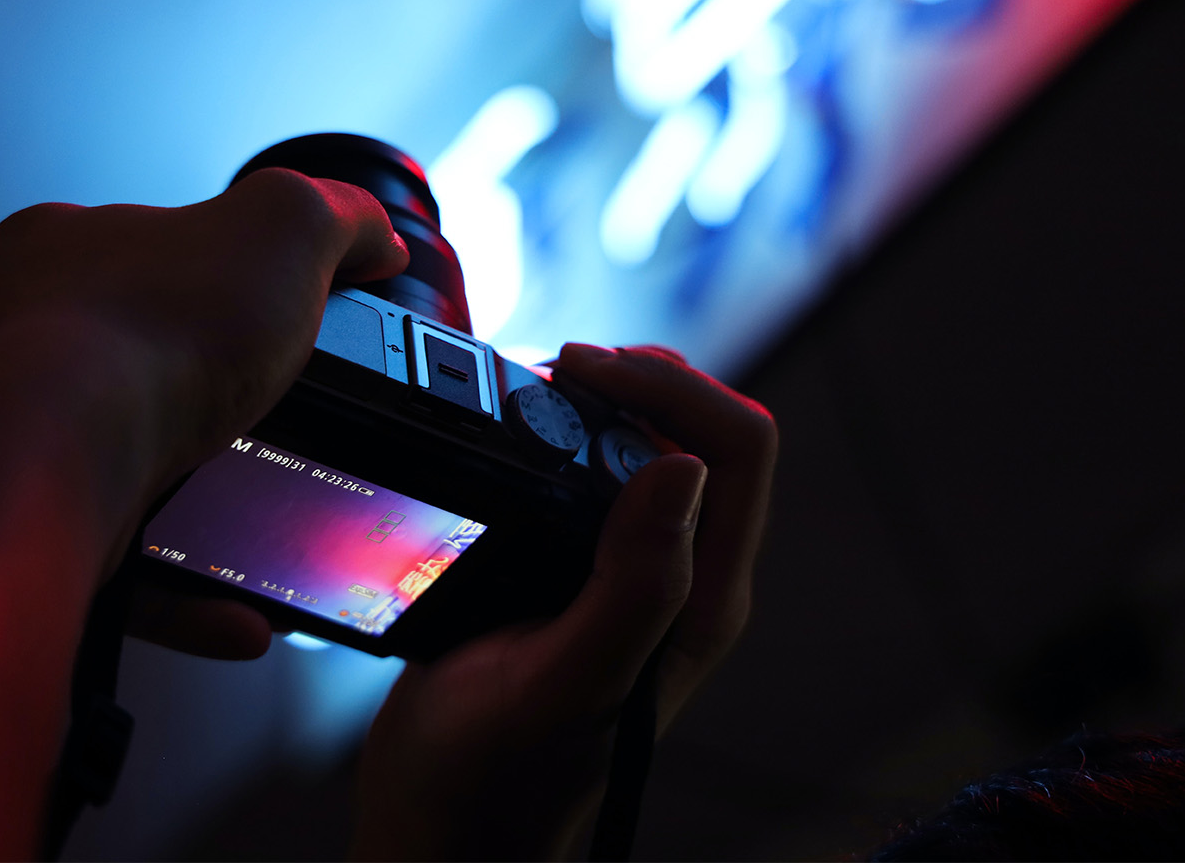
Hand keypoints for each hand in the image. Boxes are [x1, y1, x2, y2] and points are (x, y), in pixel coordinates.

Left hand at [0, 169, 410, 859]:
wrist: (48, 457)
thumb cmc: (141, 336)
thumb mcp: (283, 226)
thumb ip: (336, 216)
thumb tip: (374, 235)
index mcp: (60, 249)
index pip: (149, 253)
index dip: (223, 285)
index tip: (278, 323)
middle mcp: (8, 337)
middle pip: (126, 363)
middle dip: (205, 400)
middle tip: (273, 428)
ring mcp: (4, 435)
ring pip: (110, 466)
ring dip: (195, 499)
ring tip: (263, 524)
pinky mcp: (17, 522)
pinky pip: (107, 564)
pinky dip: (181, 589)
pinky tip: (238, 610)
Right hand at [350, 345, 776, 860]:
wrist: (443, 832)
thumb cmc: (487, 779)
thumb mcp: (560, 682)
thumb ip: (633, 585)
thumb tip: (682, 467)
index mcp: (701, 604)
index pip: (741, 449)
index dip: (676, 389)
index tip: (584, 372)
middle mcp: (687, 583)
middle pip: (712, 437)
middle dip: (649, 380)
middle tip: (559, 368)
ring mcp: (643, 580)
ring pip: (663, 449)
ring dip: (614, 402)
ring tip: (539, 388)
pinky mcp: (593, 578)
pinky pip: (610, 478)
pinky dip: (577, 434)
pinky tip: (523, 433)